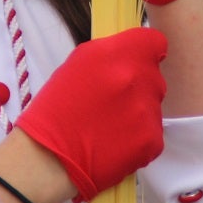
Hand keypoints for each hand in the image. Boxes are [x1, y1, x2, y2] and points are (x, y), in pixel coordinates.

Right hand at [15, 27, 167, 200]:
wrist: (48, 161)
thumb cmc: (55, 109)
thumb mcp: (78, 64)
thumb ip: (111, 53)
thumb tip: (135, 52)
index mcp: (118, 54)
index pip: (154, 42)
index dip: (144, 52)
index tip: (134, 62)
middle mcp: (138, 78)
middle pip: (153, 76)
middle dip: (137, 85)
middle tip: (111, 102)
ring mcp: (148, 111)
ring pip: (153, 105)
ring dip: (137, 112)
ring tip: (108, 126)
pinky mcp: (152, 140)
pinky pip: (153, 132)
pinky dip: (137, 138)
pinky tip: (114, 143)